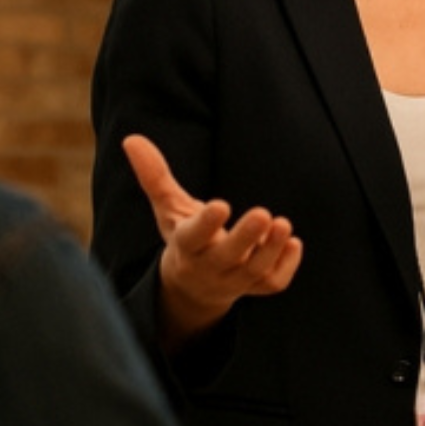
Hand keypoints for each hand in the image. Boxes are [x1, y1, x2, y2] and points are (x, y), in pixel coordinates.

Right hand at [123, 134, 303, 349]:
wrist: (196, 287)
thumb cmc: (185, 235)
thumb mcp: (168, 207)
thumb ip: (154, 175)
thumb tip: (131, 138)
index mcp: (187, 245)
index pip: (193, 238)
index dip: (206, 224)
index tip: (221, 204)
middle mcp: (210, 266)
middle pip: (227, 257)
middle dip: (245, 237)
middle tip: (264, 213)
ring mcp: (236, 280)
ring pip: (254, 271)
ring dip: (271, 249)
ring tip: (283, 223)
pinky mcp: (259, 287)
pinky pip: (274, 283)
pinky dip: (287, 265)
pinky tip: (293, 242)